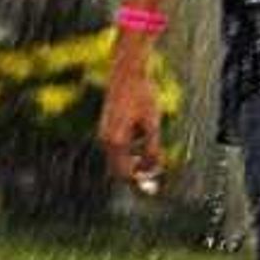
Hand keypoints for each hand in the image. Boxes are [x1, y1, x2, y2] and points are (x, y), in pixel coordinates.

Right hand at [98, 47, 166, 191]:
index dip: (139, 182)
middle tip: (154, 178)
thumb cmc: (142, 95)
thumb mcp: (152, 123)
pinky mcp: (107, 127)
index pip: (124, 173)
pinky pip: (118, 147)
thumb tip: (155, 169)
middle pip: (118, 169)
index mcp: (115, 141)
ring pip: (118, 158)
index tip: (154, 187)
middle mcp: (105, 140)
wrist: (127, 72)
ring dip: (134, 162)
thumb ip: (153, 148)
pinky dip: (130, 150)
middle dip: (136, 175)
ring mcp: (104, 133)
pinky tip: (144, 137)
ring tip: (153, 154)